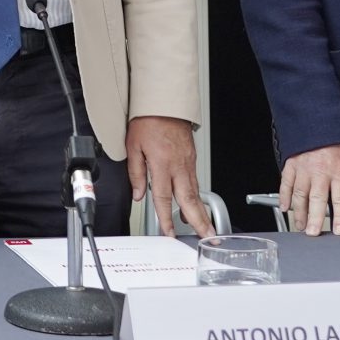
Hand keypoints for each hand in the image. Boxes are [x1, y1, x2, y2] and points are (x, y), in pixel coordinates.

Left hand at [126, 116, 214, 237]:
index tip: (170, 233)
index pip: (164, 198)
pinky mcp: (192, 158)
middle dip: (199, 221)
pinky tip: (195, 204)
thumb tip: (139, 194)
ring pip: (195, 192)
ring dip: (201, 212)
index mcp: (162, 164)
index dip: (166, 218)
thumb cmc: (148, 120)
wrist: (165, 102)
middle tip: (207, 237)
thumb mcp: (133, 146)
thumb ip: (136, 173)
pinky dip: (197, 196)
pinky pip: (195, 181)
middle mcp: (178, 165)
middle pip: (190, 200)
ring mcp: (188, 162)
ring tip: (205, 228)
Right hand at [278, 143, 339, 236]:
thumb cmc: (339, 141)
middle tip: (312, 233)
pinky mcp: (292, 164)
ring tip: (300, 225)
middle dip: (315, 219)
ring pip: (299, 194)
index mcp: (338, 171)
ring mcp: (304, 168)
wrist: (321, 121)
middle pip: (317, 200)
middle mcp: (320, 172)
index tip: (338, 230)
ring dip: (299, 212)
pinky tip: (284, 207)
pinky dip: (283, 196)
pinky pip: (285, 183)